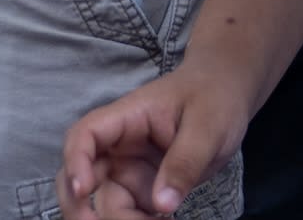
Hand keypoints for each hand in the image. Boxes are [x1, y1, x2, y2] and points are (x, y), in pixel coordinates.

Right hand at [62, 61, 252, 219]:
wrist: (227, 94)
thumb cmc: (214, 98)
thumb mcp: (208, 125)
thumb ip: (185, 162)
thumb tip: (162, 205)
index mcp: (128, 118)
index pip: (85, 135)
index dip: (76, 162)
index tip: (84, 190)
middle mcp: (120, 147)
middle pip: (82, 178)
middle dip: (81, 208)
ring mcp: (129, 170)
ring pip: (105, 203)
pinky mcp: (142, 189)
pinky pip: (128, 213)